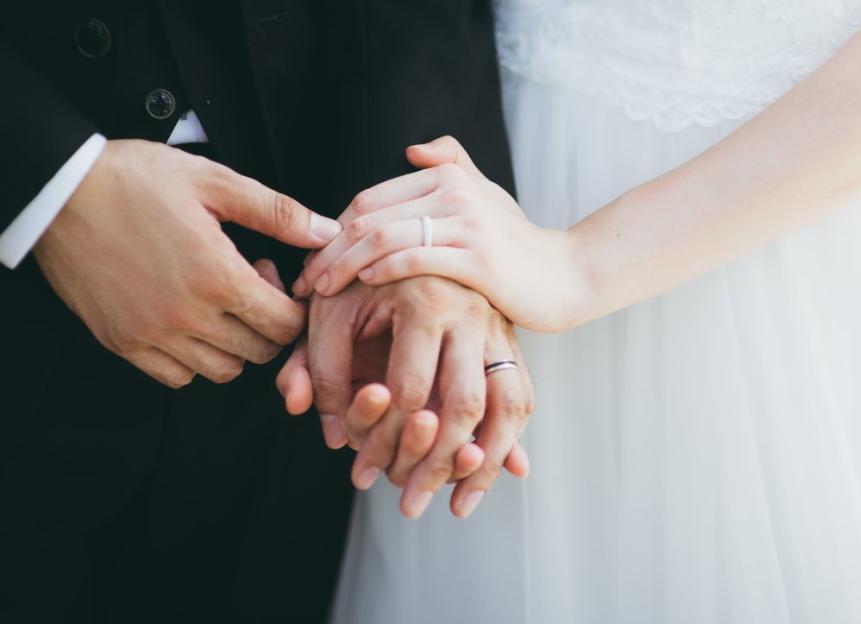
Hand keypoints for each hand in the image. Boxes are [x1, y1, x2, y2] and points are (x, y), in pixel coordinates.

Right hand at [34, 139, 340, 385]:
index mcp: (218, 277)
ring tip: (217, 302)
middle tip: (246, 285)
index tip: (272, 276)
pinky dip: (193, 360)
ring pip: (222, 370)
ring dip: (234, 344)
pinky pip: (177, 377)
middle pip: (260, 352)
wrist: (60, 191)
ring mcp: (152, 334)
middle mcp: (188, 316)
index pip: (286, 325)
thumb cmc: (137, 179)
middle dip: (267, 323)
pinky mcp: (123, 343)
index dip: (292, 305)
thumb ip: (278, 212)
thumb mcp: (215, 182)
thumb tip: (328, 232)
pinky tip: (188, 321)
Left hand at [276, 276, 532, 518]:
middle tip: (410, 505)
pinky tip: (498, 475)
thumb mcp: (329, 312)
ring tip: (457, 506)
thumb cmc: (360, 276)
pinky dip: (512, 440)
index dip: (381, 439)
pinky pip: (523, 397)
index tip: (362, 473)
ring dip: (485, 463)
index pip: (410, 389)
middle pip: (465, 405)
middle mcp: (472, 313)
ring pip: (510, 406)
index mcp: (426, 299)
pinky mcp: (511, 341)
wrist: (411, 232)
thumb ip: (320, 368)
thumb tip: (333, 433)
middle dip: (436, 464)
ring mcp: (499, 327)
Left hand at [294, 136, 590, 332]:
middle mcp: (455, 192)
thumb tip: (413, 150)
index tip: (314, 259)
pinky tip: (364, 285)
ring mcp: (468, 225)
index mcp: (449, 176)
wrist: (566, 276)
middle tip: (305, 280)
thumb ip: (454, 166)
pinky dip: (381, 269)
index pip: (370, 198)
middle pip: (368, 216)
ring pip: (382, 237)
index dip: (333, 228)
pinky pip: (414, 258)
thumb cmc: (519, 244)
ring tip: (322, 290)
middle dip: (328, 249)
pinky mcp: (478, 260)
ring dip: (343, 265)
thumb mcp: (488, 196)